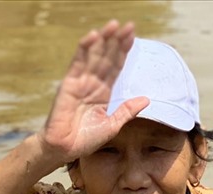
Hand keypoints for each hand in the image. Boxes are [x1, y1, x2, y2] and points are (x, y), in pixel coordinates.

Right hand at [38, 20, 149, 161]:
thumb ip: (127, 110)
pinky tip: (94, 35)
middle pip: (107, 57)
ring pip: (94, 56)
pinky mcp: (69, 83)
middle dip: (117, 41)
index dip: (124, 51)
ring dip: (103, 40)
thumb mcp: (113, 125)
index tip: (133, 36)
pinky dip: (85, 48)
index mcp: (103, 92)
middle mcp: (93, 83)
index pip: (116, 67)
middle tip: (129, 25)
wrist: (65, 149)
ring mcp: (81, 81)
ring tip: (114, 25)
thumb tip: (147, 99)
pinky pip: (78, 62)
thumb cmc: (86, 140)